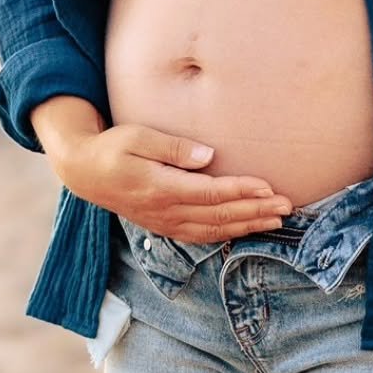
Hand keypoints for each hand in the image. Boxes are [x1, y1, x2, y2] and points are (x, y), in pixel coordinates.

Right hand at [58, 123, 294, 240]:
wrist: (85, 172)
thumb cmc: (114, 147)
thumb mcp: (139, 136)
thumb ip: (174, 147)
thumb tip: (209, 156)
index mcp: (160, 188)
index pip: (210, 194)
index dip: (241, 191)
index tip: (267, 186)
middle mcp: (165, 211)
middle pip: (219, 216)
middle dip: (255, 211)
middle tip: (286, 205)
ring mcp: (165, 223)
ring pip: (214, 230)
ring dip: (247, 225)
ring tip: (276, 219)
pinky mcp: (164, 226)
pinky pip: (201, 236)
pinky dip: (227, 234)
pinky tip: (245, 229)